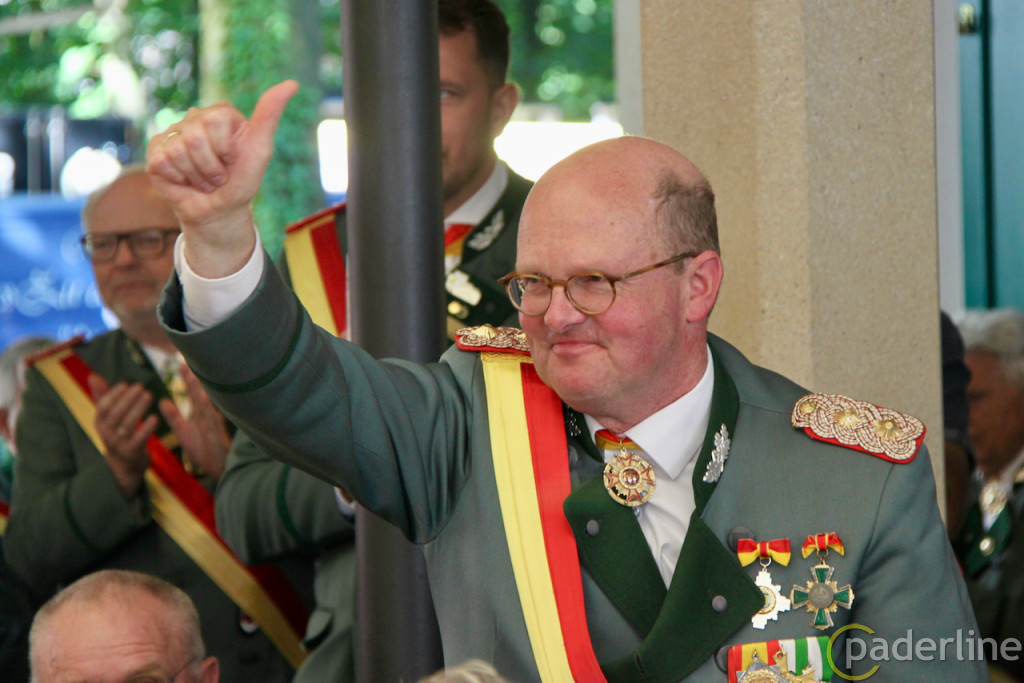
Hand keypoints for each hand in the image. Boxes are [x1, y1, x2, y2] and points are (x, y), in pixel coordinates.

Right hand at [88, 374, 158, 500]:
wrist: (124, 465)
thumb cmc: (117, 433)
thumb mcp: (108, 417)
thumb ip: (102, 396)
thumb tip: (92, 376)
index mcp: (99, 423)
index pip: (103, 407)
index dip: (114, 394)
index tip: (126, 383)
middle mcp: (106, 434)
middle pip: (116, 414)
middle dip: (128, 399)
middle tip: (141, 387)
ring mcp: (119, 444)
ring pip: (128, 425)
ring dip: (139, 409)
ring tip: (149, 395)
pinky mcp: (132, 452)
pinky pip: (139, 439)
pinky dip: (147, 428)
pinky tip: (155, 417)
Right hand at [145, 80, 298, 277]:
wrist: (219, 210)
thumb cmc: (241, 181)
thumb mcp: (261, 149)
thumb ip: (270, 115)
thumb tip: (292, 83)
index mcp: (220, 113)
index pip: (215, 121)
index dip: (225, 149)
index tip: (232, 159)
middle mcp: (195, 118)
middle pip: (195, 137)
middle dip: (211, 166)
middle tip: (218, 175)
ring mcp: (173, 133)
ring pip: (178, 152)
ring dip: (196, 175)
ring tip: (204, 179)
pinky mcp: (156, 150)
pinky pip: (161, 162)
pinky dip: (178, 179)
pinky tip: (185, 180)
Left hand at [159, 363, 230, 480]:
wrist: (219, 468)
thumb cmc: (205, 450)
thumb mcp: (184, 432)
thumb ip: (174, 417)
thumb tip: (163, 401)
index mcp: (201, 413)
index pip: (194, 392)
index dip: (188, 378)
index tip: (181, 362)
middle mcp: (209, 414)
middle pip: (201, 391)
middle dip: (193, 376)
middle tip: (185, 358)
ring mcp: (213, 421)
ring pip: (206, 400)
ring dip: (198, 386)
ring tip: (190, 370)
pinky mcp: (216, 431)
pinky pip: (211, 415)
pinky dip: (206, 405)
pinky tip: (201, 394)